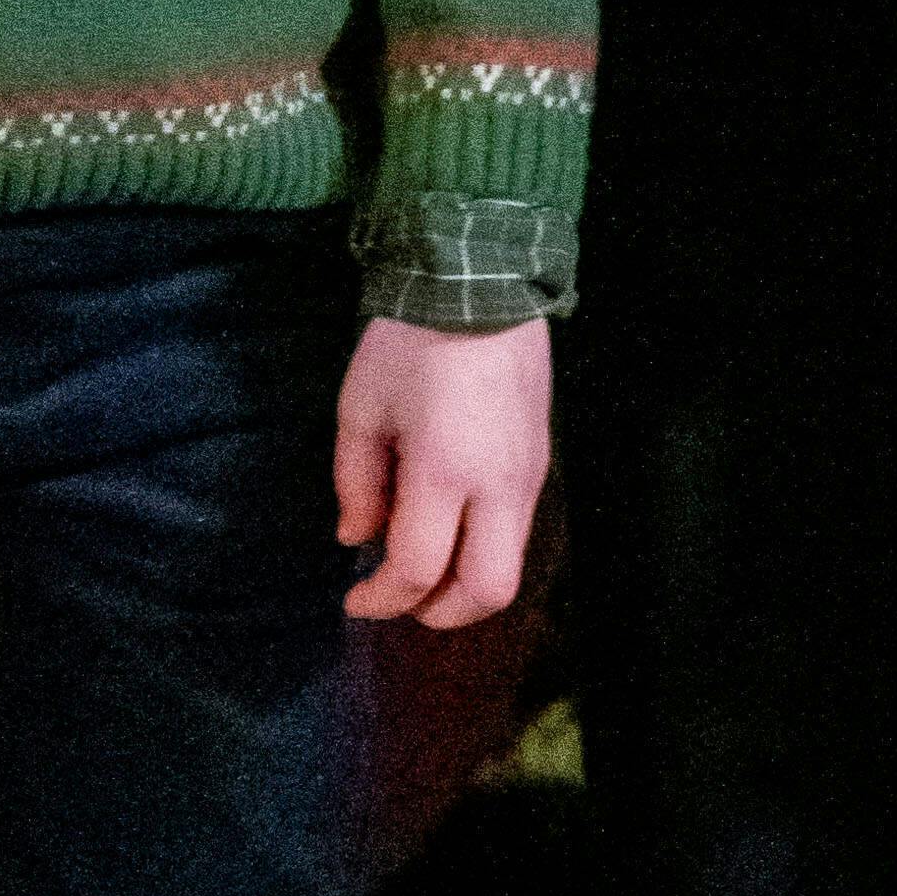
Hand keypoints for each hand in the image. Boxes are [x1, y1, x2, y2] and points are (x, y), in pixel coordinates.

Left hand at [335, 310, 550, 633]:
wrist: (480, 283)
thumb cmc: (409, 343)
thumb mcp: (361, 409)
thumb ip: (357, 484)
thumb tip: (357, 539)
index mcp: (445, 471)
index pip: (419, 569)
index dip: (382, 598)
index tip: (354, 600)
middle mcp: (498, 485)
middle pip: (488, 590)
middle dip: (441, 612)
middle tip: (402, 598)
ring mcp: (529, 475)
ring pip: (512, 565)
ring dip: (466, 583)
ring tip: (424, 566)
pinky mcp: (541, 461)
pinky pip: (516, 529)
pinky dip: (483, 548)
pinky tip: (450, 525)